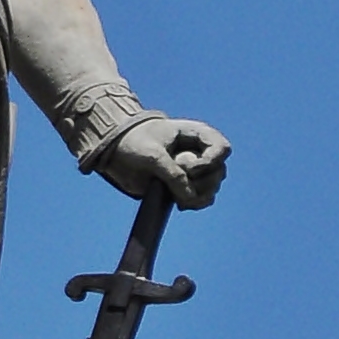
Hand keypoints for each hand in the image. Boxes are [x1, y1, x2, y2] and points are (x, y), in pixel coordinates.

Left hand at [103, 117, 229, 209]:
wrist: (117, 151)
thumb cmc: (135, 141)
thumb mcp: (152, 154)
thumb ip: (172, 173)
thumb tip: (190, 197)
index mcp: (196, 134)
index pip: (222, 149)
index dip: (210, 161)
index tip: (186, 167)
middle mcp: (200, 152)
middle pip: (219, 172)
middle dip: (201, 182)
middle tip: (176, 181)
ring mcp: (195, 170)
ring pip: (212, 188)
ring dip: (199, 196)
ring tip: (179, 198)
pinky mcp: (185, 185)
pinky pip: (201, 198)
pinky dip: (194, 203)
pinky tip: (181, 204)